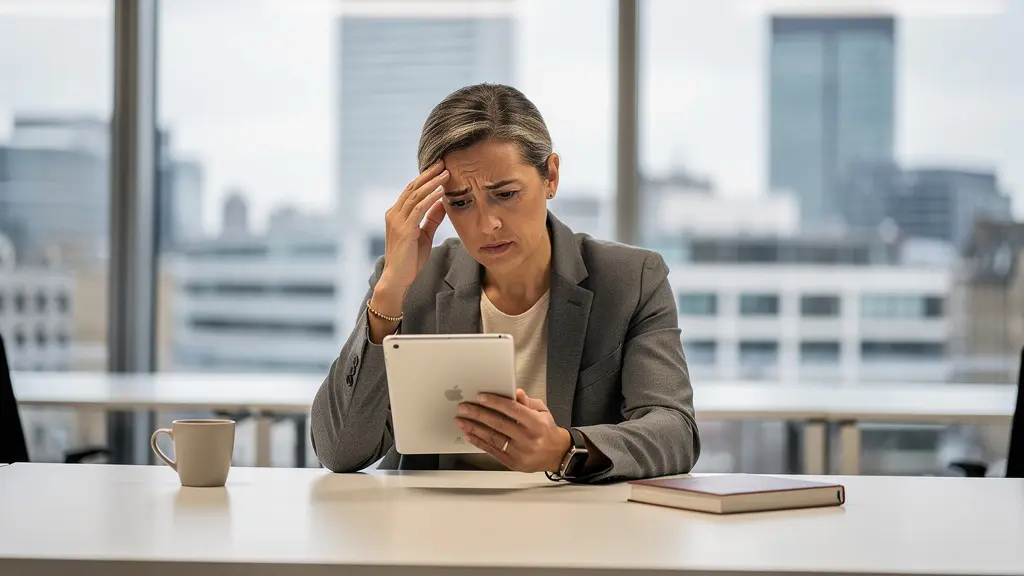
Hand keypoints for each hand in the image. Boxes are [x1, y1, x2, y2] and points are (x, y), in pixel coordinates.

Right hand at [378, 160, 449, 296]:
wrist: (397, 278)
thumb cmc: (410, 259)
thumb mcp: (424, 234)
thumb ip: (432, 218)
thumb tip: (443, 203)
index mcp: (397, 214)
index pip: (411, 190)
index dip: (425, 177)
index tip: (439, 167)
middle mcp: (394, 214)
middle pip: (412, 187)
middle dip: (428, 174)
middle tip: (442, 161)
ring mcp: (397, 221)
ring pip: (415, 195)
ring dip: (432, 183)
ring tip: (446, 172)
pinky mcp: (404, 229)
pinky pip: (418, 208)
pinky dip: (430, 198)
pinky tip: (441, 191)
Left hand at [455, 389, 571, 472]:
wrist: (556, 454)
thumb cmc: (546, 430)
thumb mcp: (542, 411)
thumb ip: (527, 402)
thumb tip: (515, 392)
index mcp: (536, 423)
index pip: (513, 409)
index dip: (495, 402)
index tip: (480, 397)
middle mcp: (528, 438)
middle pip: (499, 424)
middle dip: (478, 414)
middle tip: (464, 408)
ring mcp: (520, 452)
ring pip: (493, 438)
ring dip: (474, 428)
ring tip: (461, 421)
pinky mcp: (513, 462)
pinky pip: (492, 451)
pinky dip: (479, 442)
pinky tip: (469, 436)